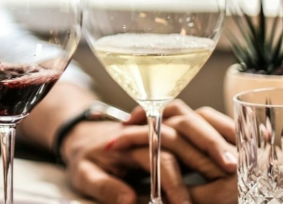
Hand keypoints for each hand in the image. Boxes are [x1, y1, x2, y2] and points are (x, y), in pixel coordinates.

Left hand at [61, 101, 236, 203]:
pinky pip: (192, 121)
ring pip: (190, 118)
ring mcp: (154, 123)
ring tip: (232, 160)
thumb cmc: (82, 158)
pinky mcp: (164, 127)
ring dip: (212, 135)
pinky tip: (226, 148)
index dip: (172, 180)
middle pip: (181, 127)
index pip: (154, 153)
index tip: (184, 203)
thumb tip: (129, 200)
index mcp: (122, 136)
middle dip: (207, 148)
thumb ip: (105, 188)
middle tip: (228, 173)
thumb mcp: (84, 175)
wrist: (80, 137)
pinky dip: (211, 130)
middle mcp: (141, 124)